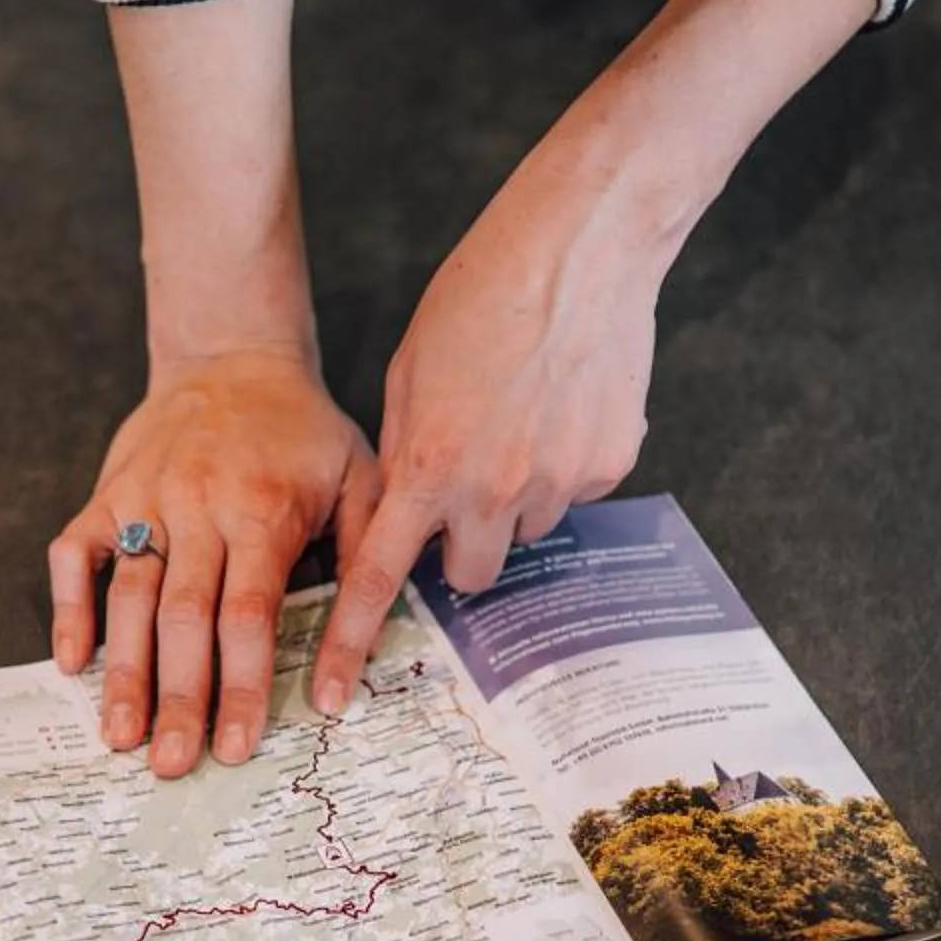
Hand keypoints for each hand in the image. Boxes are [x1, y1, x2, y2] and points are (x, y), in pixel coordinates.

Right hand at [51, 349, 377, 776]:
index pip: (248, 614)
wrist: (234, 356)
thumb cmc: (304, 434)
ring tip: (118, 736)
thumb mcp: (362, 483)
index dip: (239, 684)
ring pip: (126, 596)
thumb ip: (362, 572)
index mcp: (263, 510)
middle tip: (170, 765)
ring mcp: (144, 498)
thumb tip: (347, 672)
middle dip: (177, 697)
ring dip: (121, 671)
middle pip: (183, 618)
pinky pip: (74, 553)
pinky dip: (68, 607)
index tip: (234, 746)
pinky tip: (72, 662)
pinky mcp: (107, 492)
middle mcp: (197, 506)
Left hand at [308, 169, 659, 711]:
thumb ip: (402, 449)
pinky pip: (576, 490)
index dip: (349, 640)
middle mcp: (494, 490)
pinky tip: (565, 403)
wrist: (582, 246)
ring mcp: (559, 482)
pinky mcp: (610, 464)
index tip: (330, 694)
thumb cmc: (483, 291)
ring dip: (515, 500)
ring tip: (522, 421)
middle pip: (471, 573)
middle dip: (462, 546)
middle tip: (465, 490)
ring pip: (526, 530)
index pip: (378, 576)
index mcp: (428, 466)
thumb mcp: (410, 370)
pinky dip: (566, 464)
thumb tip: (406, 502)